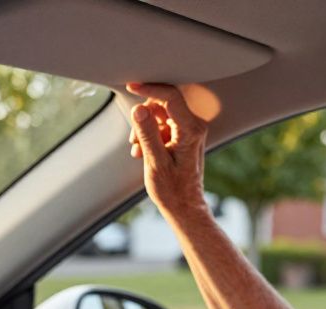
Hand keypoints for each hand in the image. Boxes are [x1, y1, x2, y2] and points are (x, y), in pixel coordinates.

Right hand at [125, 82, 208, 217]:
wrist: (184, 206)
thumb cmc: (173, 189)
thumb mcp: (155, 162)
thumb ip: (147, 134)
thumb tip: (138, 109)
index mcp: (191, 130)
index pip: (171, 97)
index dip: (150, 89)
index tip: (132, 86)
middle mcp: (194, 126)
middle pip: (163, 103)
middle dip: (144, 117)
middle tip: (134, 140)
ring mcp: (189, 130)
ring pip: (160, 114)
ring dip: (144, 128)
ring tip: (138, 150)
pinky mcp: (183, 135)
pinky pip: (162, 124)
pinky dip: (149, 134)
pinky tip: (142, 151)